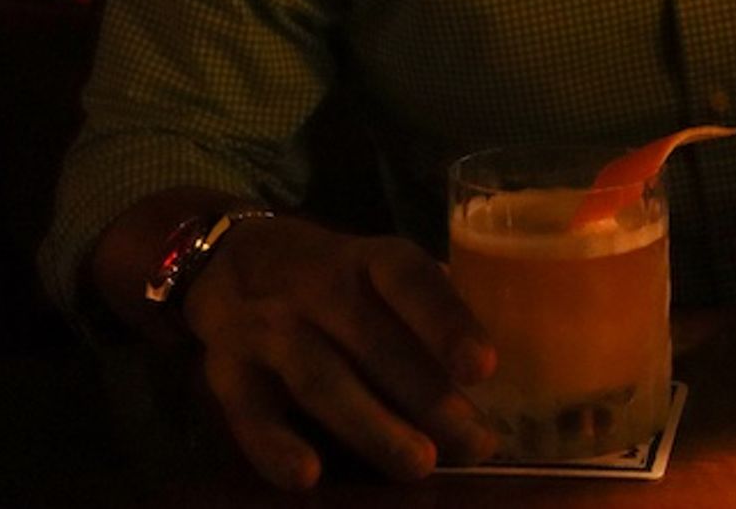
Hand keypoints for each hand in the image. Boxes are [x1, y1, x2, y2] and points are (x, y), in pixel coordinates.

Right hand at [179, 217, 497, 488]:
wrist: (229, 260)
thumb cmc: (336, 277)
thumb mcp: (382, 271)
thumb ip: (435, 307)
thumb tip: (510, 361)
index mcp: (369, 261)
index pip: (410, 281)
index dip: (447, 322)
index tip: (485, 368)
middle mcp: (318, 287)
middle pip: (374, 342)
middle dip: (427, 395)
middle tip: (474, 442)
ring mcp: (268, 328)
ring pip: (322, 379)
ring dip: (371, 424)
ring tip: (418, 463)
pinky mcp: (226, 371)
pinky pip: (250, 412)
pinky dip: (275, 446)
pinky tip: (307, 475)